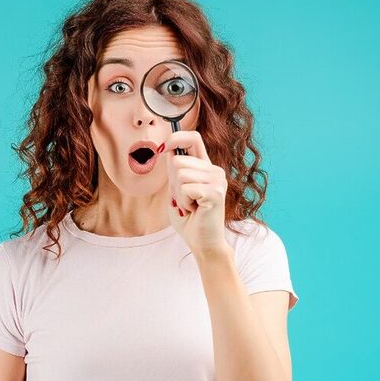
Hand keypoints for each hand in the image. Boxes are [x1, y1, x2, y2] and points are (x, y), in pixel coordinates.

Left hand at [161, 130, 229, 253]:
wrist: (203, 243)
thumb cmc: (189, 220)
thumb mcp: (177, 191)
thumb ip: (175, 172)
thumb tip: (168, 149)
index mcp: (206, 168)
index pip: (193, 138)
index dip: (176, 137)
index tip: (162, 148)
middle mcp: (214, 170)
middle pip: (177, 160)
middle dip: (172, 183)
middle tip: (184, 200)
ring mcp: (217, 180)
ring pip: (180, 174)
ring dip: (178, 194)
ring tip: (190, 206)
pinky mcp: (215, 192)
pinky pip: (186, 188)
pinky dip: (184, 202)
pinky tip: (194, 210)